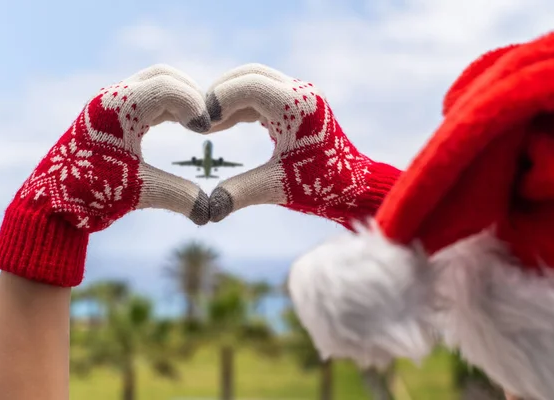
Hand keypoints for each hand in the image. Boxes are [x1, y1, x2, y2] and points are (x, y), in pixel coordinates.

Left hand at [0, 65, 210, 285]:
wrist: (48, 200)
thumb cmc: (87, 194)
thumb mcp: (137, 192)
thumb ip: (178, 196)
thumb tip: (210, 211)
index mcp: (118, 108)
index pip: (167, 87)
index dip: (194, 105)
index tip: (204, 131)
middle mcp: (114, 97)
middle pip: (164, 75)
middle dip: (191, 95)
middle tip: (205, 124)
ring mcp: (112, 103)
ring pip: (156, 83)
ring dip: (181, 99)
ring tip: (197, 126)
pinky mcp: (113, 114)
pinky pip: (148, 96)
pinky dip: (170, 106)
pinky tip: (183, 126)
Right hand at [205, 64, 400, 228]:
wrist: (355, 187)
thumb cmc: (323, 187)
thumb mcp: (279, 187)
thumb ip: (241, 192)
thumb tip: (207, 209)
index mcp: (297, 105)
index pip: (248, 85)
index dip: (218, 100)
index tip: (200, 125)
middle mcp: (300, 92)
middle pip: (249, 75)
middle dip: (220, 93)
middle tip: (198, 120)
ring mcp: (300, 95)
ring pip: (254, 81)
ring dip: (229, 98)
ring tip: (208, 126)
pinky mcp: (298, 104)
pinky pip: (262, 94)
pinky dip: (240, 106)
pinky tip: (222, 125)